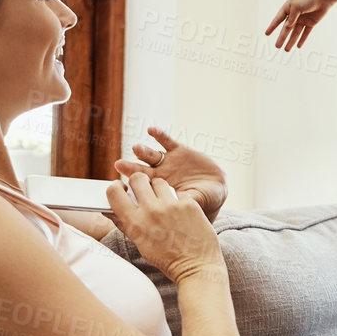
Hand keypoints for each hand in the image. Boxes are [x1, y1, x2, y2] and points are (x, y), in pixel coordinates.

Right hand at [104, 171, 223, 284]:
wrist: (196, 268)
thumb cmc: (167, 259)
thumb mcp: (140, 244)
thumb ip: (125, 224)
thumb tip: (109, 210)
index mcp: (135, 222)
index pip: (114, 192)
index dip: (116, 187)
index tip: (122, 190)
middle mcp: (151, 210)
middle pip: (137, 178)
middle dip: (139, 182)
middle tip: (144, 190)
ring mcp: (171, 206)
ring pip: (159, 182)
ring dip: (159, 189)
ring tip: (163, 202)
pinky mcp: (189, 204)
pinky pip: (178, 193)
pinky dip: (177, 199)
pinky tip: (181, 212)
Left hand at [112, 126, 226, 223]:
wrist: (217, 188)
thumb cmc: (204, 201)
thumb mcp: (194, 204)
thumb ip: (185, 202)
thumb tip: (175, 204)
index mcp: (159, 192)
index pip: (142, 189)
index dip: (132, 187)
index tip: (122, 186)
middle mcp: (159, 176)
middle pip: (141, 171)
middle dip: (130, 168)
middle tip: (120, 165)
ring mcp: (168, 162)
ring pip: (151, 156)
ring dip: (143, 151)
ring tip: (136, 148)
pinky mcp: (178, 151)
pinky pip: (166, 141)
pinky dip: (159, 135)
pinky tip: (152, 130)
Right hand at [265, 0, 332, 50]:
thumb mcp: (296, 7)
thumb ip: (291, 18)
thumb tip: (286, 27)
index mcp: (288, 8)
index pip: (278, 19)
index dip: (272, 26)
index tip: (266, 34)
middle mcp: (294, 14)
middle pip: (286, 28)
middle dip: (282, 37)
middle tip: (277, 46)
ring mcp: (303, 19)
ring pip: (295, 32)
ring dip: (291, 41)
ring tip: (287, 50)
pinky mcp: (311, 23)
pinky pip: (305, 33)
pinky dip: (302, 39)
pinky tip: (298, 46)